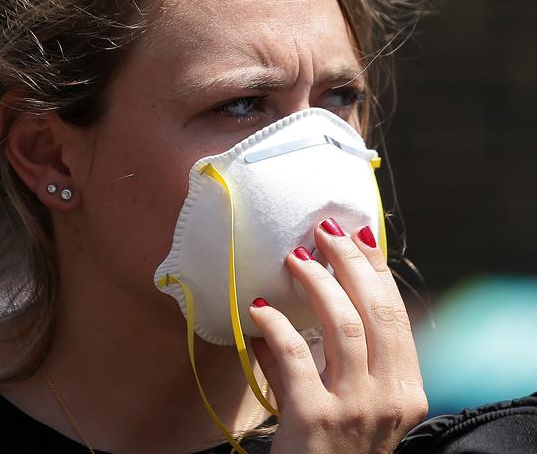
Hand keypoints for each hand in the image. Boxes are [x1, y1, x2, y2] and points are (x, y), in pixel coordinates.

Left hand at [249, 218, 427, 453]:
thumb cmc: (331, 447)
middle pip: (375, 311)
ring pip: (342, 324)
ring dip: (317, 282)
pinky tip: (260, 307)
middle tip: (325, 231)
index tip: (358, 235)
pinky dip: (276, 324)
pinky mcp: (314, 417)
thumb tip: (294, 304)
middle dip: (351, 262)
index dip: (376, 270)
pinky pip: (294, 354)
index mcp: (405, 390)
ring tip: (295, 257)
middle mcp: (389, 397)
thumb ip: (337, 359)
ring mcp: (355, 408)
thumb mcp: (354, 405)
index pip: (395, 315)